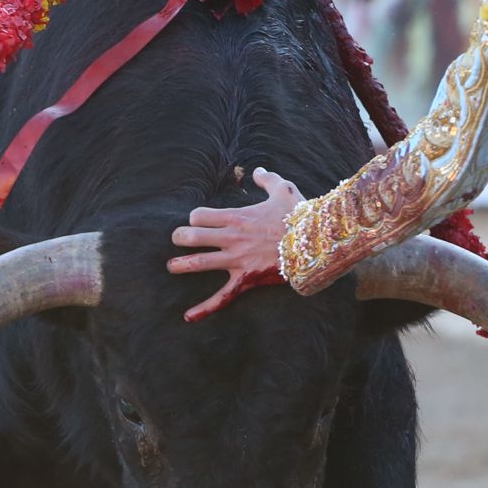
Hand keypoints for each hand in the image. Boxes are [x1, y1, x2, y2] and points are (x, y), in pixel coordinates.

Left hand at [167, 168, 304, 321]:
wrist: (315, 244)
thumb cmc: (299, 216)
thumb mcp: (284, 189)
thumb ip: (268, 179)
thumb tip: (258, 171)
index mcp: (237, 217)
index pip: (199, 216)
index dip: (196, 218)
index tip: (200, 221)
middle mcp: (232, 238)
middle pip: (192, 236)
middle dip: (180, 237)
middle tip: (178, 239)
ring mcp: (236, 260)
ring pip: (199, 263)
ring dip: (181, 265)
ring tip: (171, 267)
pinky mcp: (245, 279)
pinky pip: (222, 296)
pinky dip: (205, 308)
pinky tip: (188, 316)